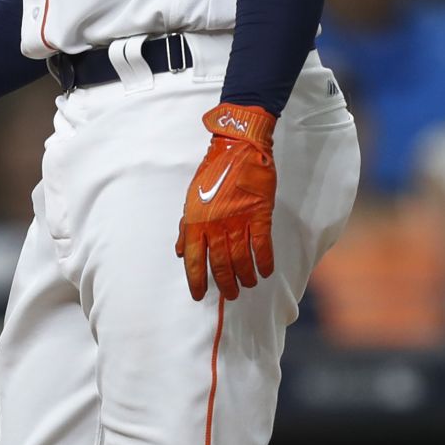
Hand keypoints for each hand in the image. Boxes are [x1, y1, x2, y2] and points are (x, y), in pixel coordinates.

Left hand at [176, 103, 276, 302]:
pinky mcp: (259, 216)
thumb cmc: (212, 173)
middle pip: (219, 264)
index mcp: (195, 222)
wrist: (238, 149)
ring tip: (247, 285)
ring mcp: (238, 221)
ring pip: (241, 259)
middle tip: (230, 295)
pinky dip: (264, 262)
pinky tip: (265, 272)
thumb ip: (185, 227)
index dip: (195, 280)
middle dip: (224, 283)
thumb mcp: (191, 199)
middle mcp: (215, 226)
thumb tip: (179, 252)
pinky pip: (262, 246)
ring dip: (244, 276)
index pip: (193, 260)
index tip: (198, 295)